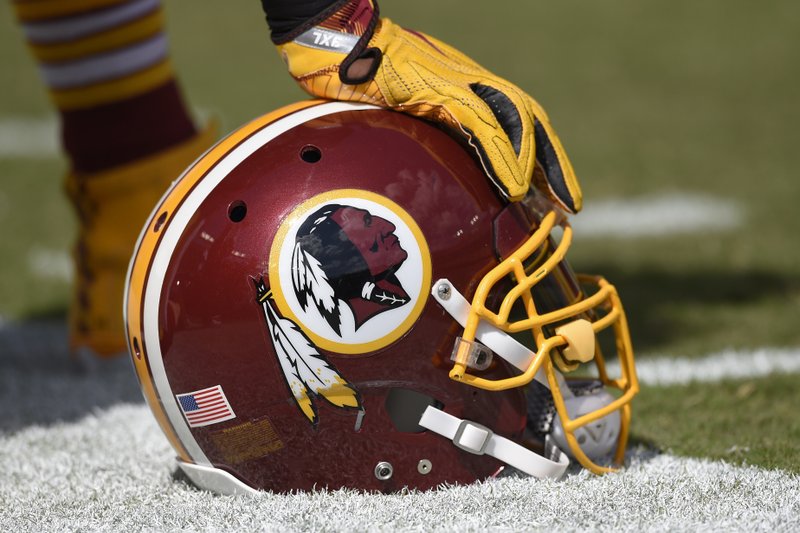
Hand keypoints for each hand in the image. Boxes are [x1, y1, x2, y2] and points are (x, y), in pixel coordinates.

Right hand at [276, 0, 580, 210]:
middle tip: (571, 203)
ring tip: (556, 202)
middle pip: (529, 120)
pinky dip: (503, 158)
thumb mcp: (399, 107)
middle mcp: (471, 83)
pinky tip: (515, 188)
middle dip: (553, 163)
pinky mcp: (443, 90)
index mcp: (464, 87)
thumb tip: (424, 165)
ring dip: (539, 165)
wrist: (340, 42)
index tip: (549, 191)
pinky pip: (483, 127)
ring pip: (517, 122)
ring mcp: (460, 83)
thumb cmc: (359, 75)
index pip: (514, 121)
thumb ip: (421, 130)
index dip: (537, 155)